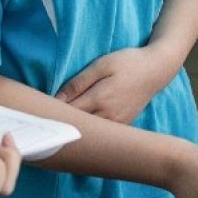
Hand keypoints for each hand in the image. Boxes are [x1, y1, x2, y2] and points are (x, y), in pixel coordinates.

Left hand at [56, 46, 177, 124]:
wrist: (157, 70)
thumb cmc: (128, 63)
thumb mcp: (101, 65)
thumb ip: (78, 82)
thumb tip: (56, 98)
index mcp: (99, 100)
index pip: (67, 113)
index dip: (51, 113)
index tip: (39, 110)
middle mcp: (108, 117)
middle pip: (76, 127)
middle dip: (60, 123)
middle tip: (45, 119)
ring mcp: (117, 124)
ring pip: (89, 133)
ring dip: (74, 128)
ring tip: (61, 123)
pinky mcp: (123, 126)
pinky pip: (102, 134)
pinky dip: (89, 131)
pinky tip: (81, 126)